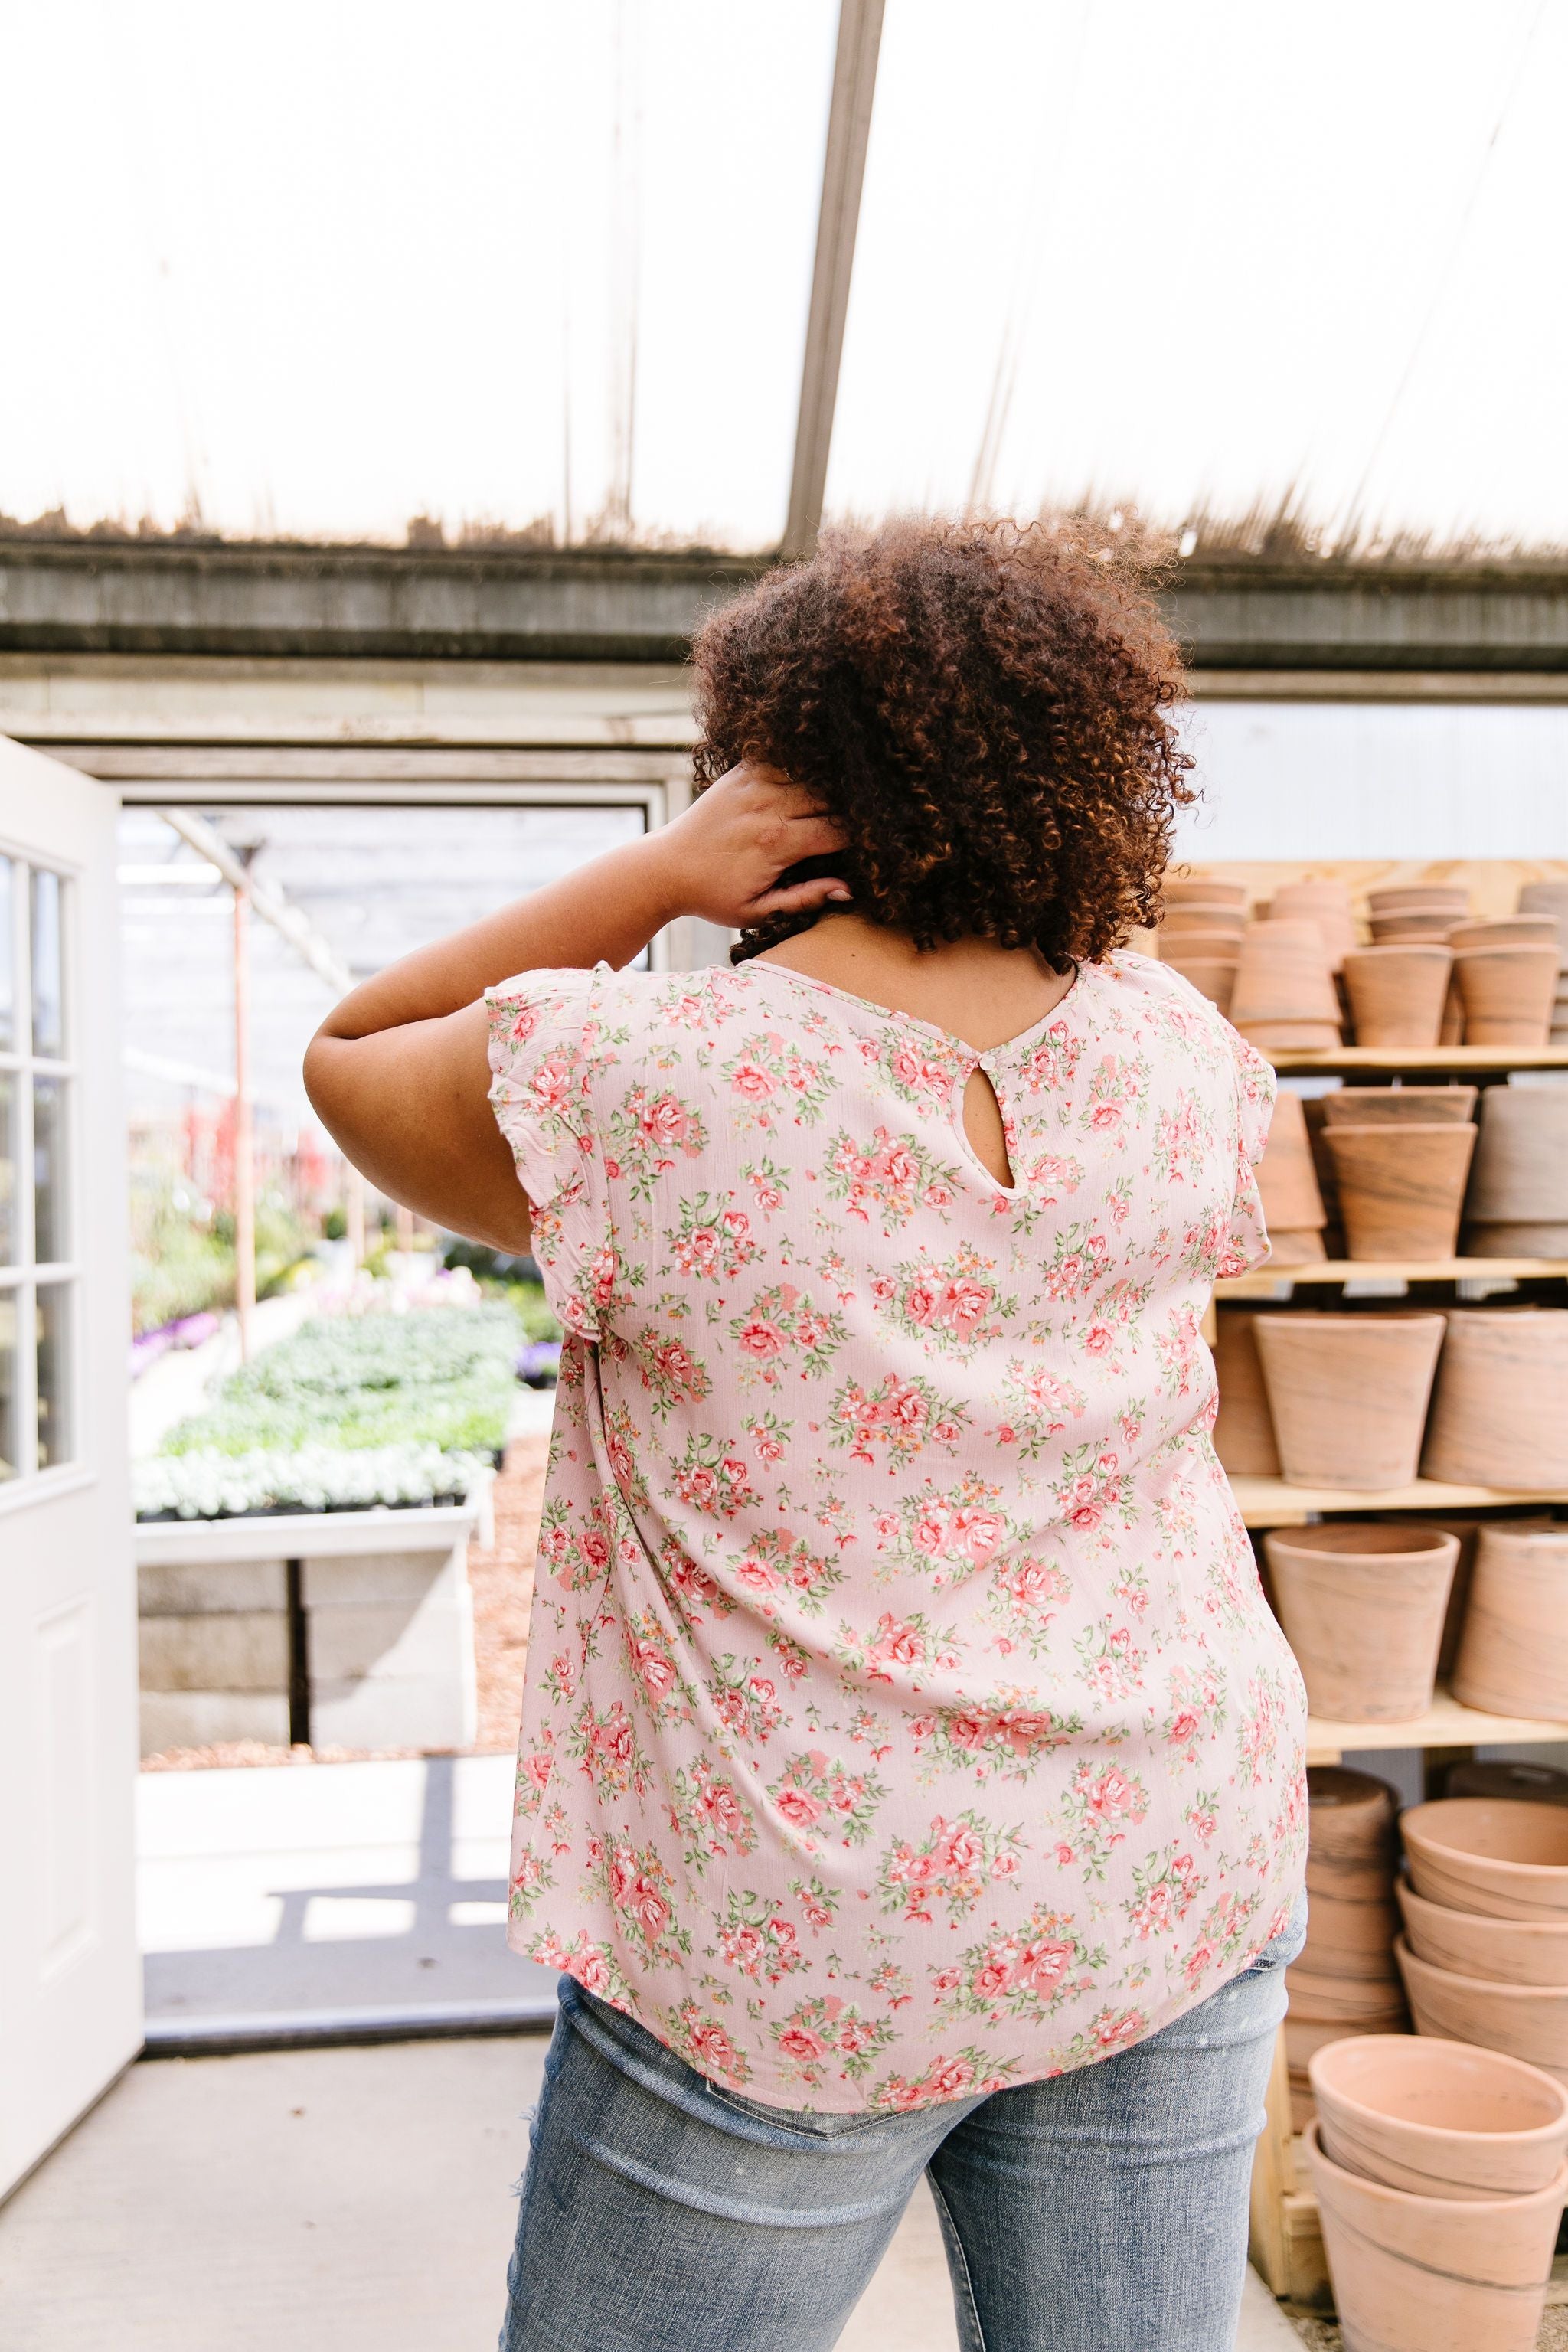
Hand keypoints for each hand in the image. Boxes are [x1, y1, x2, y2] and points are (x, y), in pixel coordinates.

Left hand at [651, 763, 851, 928]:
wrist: (665, 868)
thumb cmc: (713, 895)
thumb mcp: (757, 912)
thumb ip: (804, 899)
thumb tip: (848, 888)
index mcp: (775, 843)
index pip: (838, 831)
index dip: (860, 837)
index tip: (871, 843)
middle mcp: (767, 807)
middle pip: (831, 797)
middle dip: (851, 809)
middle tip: (866, 818)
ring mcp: (754, 783)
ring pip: (812, 773)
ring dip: (830, 785)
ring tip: (846, 796)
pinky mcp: (742, 771)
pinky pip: (784, 757)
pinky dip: (803, 763)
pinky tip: (815, 774)